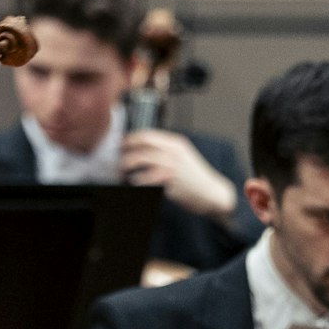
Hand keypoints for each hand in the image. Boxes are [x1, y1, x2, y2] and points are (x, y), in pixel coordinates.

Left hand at [120, 129, 238, 221]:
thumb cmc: (194, 176)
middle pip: (141, 145)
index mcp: (176, 143)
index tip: (120, 144)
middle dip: (125, 152)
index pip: (147, 135)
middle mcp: (173, 152)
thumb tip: (141, 148)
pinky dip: (136, 181)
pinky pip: (145, 179)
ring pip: (140, 160)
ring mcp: (171, 166)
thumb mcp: (182, 156)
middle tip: (117, 160)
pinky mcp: (169, 182)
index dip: (130, 138)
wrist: (211, 193)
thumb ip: (165, 150)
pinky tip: (133, 184)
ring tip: (121, 172)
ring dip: (126, 166)